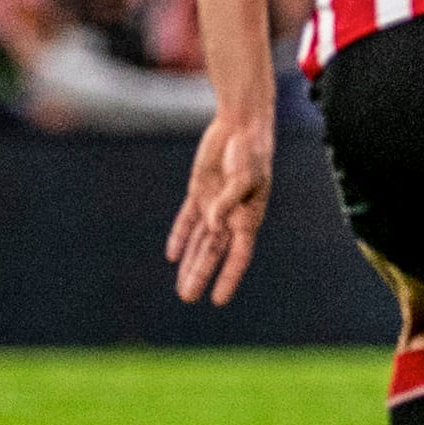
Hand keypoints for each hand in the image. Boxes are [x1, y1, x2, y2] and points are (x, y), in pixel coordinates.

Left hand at [166, 114, 274, 305]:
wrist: (241, 125)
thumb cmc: (251, 150)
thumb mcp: (244, 175)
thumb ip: (228, 201)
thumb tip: (212, 225)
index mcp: (248, 215)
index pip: (238, 254)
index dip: (228, 277)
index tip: (218, 299)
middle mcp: (231, 215)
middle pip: (214, 252)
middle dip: (202, 275)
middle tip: (189, 298)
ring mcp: (214, 204)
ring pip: (200, 241)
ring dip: (190, 263)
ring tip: (183, 287)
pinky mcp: (200, 192)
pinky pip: (187, 220)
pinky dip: (180, 236)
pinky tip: (172, 255)